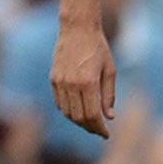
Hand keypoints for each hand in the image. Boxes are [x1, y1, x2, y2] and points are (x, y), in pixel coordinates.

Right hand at [51, 17, 116, 137]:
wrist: (77, 28)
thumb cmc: (98, 48)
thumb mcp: (109, 70)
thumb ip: (108, 95)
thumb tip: (108, 117)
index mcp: (88, 82)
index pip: (92, 115)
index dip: (99, 128)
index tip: (106, 135)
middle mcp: (71, 84)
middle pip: (78, 117)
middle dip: (90, 127)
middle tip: (99, 130)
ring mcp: (60, 81)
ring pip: (67, 112)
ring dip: (78, 121)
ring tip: (90, 122)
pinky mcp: (53, 79)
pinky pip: (59, 103)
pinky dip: (68, 111)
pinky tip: (78, 111)